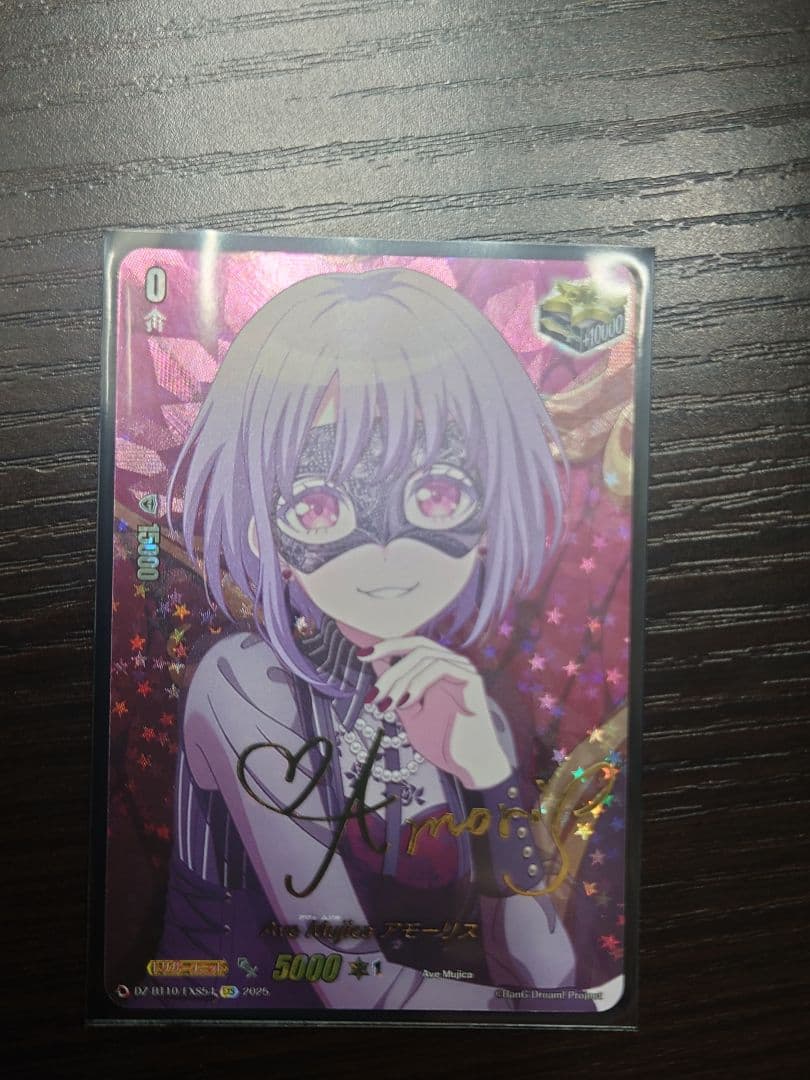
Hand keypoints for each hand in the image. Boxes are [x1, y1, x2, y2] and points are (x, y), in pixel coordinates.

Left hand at [362, 636, 510, 789]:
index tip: (361, 655)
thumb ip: (396, 688)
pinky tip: (406, 702)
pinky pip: (440, 666)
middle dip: (389, 666)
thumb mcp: (409, 711)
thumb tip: (376, 665)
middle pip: (416, 646)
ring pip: (424, 656)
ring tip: (388, 706)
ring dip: (400, 680)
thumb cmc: (442, 739)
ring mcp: (463, 668)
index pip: (411, 646)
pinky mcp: (471, 678)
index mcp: (439, 667)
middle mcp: (452, 662)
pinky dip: (418, 682)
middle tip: (373, 692)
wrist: (468, 763)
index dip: (386, 646)